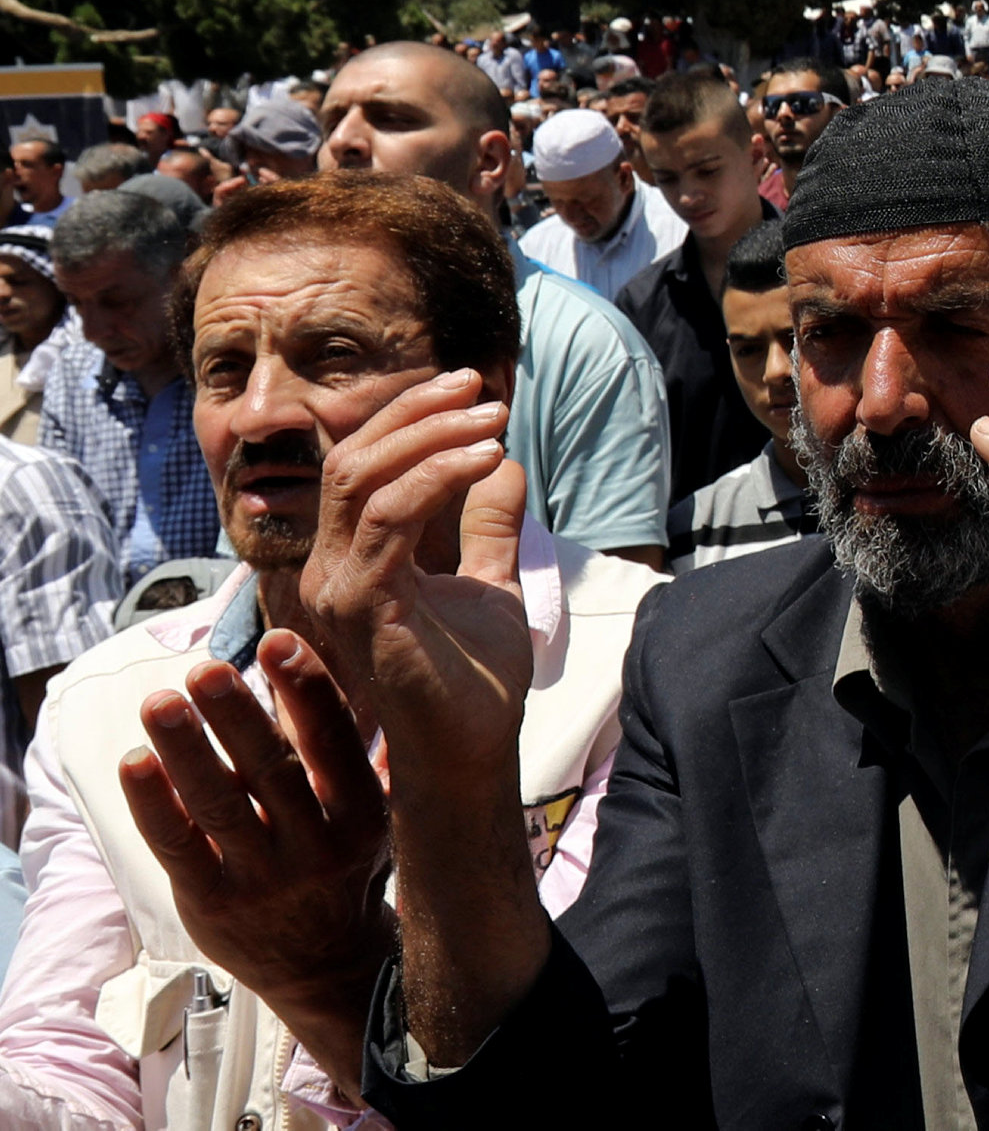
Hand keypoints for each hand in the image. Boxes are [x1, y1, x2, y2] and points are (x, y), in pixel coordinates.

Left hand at [118, 633, 391, 1092]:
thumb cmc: (344, 866)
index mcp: (362, 814)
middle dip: (235, 716)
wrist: (327, 965)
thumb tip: (300, 669)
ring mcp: (263, 878)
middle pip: (272, 769)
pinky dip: (153, 802)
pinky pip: (177, 845)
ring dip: (186, 749)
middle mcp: (317, 845)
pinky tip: (134, 762)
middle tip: (204, 670)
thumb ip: (335, 749)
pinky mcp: (212, 902)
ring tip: (158, 702)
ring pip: (219, 804)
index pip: (334, 742)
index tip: (277, 641)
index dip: (307, 689)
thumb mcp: (363, 811)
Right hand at [298, 371, 534, 781]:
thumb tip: (508, 463)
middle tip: (481, 388)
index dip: (409, 417)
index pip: (360, 464)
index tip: (472, 388)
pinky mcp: (362, 606)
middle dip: (418, 413)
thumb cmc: (475, 678)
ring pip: (363, 478)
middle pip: (352, 459)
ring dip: (434, 436)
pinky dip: (440, 476)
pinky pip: (389, 518)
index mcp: (353, 560)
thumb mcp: (491, 581)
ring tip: (495, 421)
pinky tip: (490, 461)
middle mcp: (329, 569)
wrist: (474, 751)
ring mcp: (337, 588)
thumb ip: (489, 526)